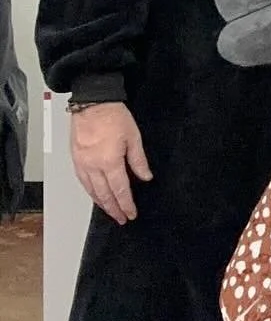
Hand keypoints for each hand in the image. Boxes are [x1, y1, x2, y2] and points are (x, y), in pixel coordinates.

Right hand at [70, 102, 151, 222]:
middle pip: (104, 194)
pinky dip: (90, 191)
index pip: (120, 190)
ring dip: (101, 203)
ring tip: (110, 211)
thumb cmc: (113, 116)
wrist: (92, 102)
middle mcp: (93, 165)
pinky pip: (82, 181)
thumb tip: (145, 177)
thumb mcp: (134, 138)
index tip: (131, 213)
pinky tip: (95, 195)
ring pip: (91, 190)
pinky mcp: (76, 158)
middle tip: (121, 218)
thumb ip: (139, 161)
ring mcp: (82, 163)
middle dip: (114, 209)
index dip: (126, 204)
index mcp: (109, 161)